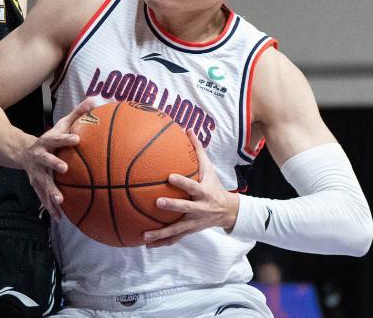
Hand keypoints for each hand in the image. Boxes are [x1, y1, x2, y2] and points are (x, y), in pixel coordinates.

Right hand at [18, 97, 98, 219]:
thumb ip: (77, 113)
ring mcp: (36, 172)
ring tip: (61, 200)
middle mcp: (39, 157)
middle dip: (53, 164)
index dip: (65, 138)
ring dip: (51, 192)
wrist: (23, 152)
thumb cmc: (50, 138)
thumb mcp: (61, 124)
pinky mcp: (36, 184)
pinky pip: (43, 197)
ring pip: (43, 183)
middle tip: (65, 169)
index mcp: (46, 142)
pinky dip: (51, 207)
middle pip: (46, 161)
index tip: (77, 139)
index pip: (56, 138)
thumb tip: (95, 100)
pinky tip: (59, 218)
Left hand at [143, 129, 239, 247]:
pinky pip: (174, 238)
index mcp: (203, 193)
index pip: (193, 187)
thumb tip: (188, 129)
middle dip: (172, 206)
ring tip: (145, 235)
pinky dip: (161, 242)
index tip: (170, 177)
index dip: (182, 182)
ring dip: (161, 234)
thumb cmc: (213, 186)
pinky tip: (145, 244)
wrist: (228, 212)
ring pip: (177, 230)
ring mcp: (194, 222)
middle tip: (157, 203)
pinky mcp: (189, 231)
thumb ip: (198, 150)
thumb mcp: (209, 169)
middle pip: (185, 208)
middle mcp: (199, 209)